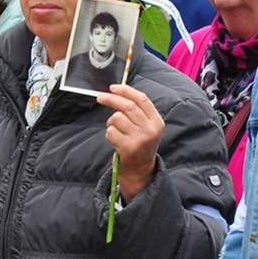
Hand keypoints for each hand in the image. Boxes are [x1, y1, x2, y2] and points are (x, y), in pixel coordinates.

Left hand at [95, 84, 163, 200]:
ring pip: (117, 118)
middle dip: (111, 99)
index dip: (126, 90)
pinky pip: (111, 132)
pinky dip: (109, 134)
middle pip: (128, 106)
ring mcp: (140, 139)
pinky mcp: (128, 148)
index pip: (142, 99)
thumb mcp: (147, 127)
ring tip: (116, 130)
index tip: (113, 87)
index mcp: (157, 121)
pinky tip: (115, 140)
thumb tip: (117, 92)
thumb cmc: (140, 144)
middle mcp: (151, 129)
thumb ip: (138, 112)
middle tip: (100, 97)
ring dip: (111, 122)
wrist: (140, 171)